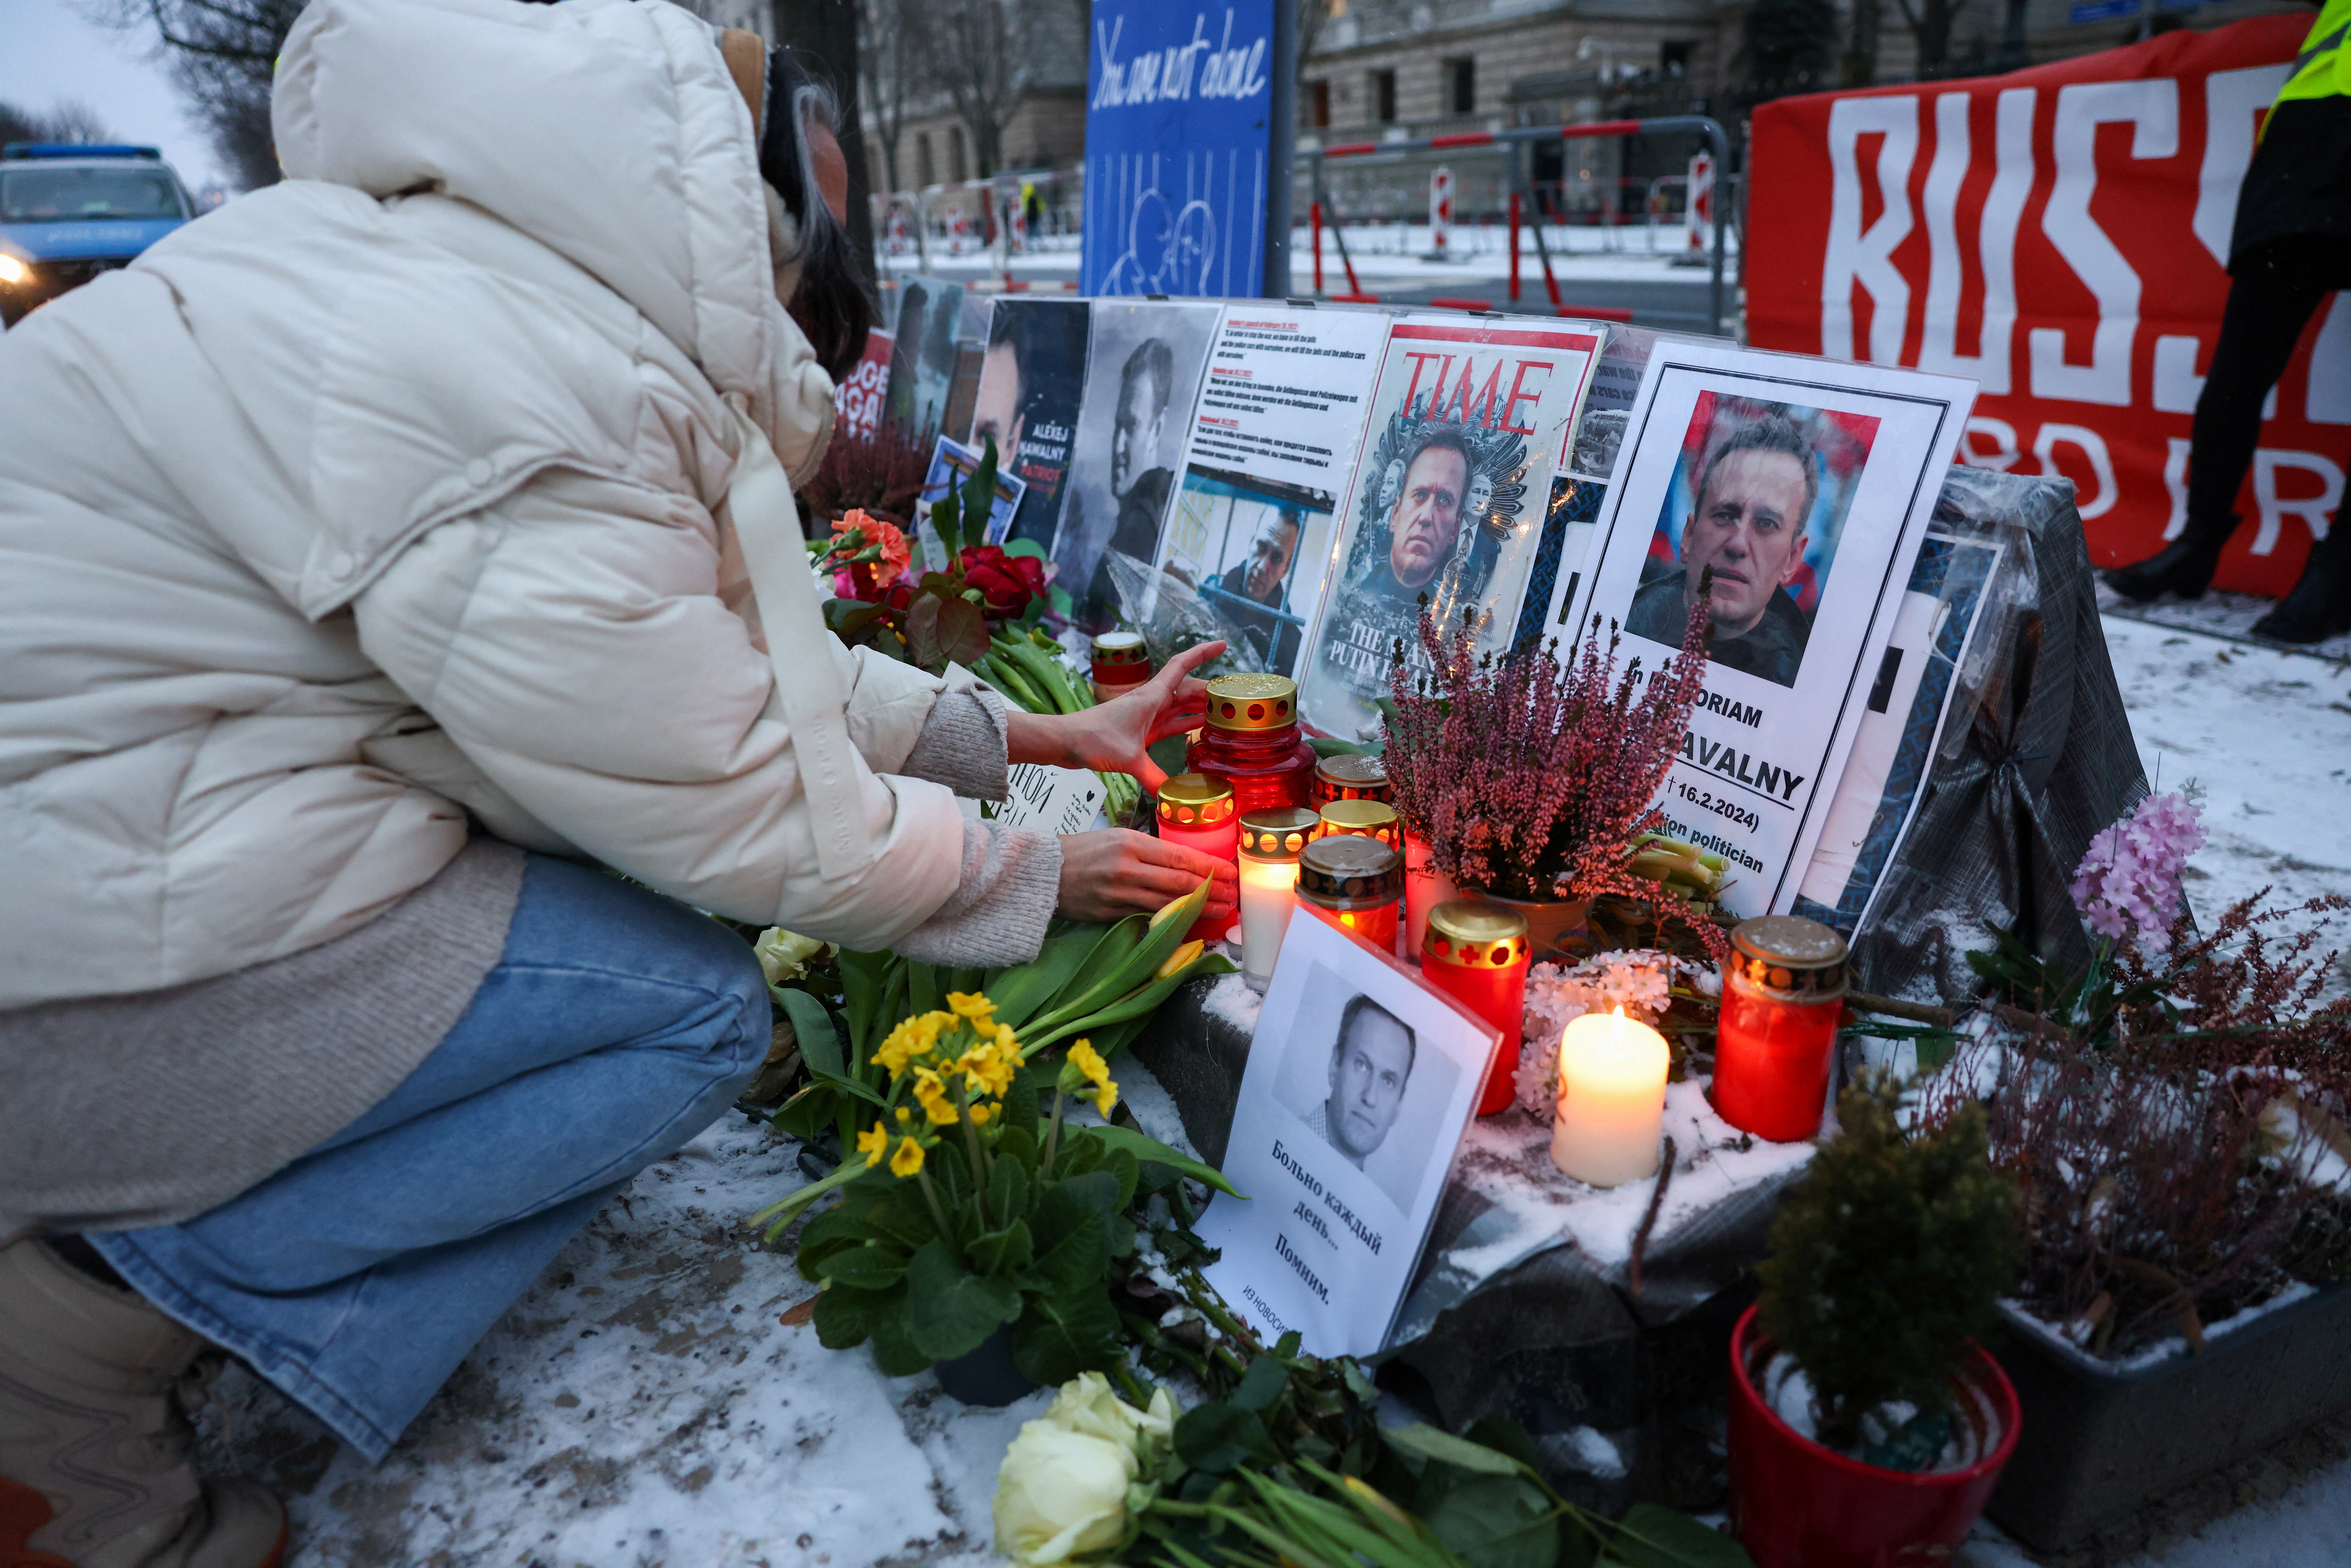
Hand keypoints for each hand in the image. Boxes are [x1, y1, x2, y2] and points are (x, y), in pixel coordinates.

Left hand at [1004, 641, 1223, 793]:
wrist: (1065, 741)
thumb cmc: (1092, 739)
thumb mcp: (1127, 759)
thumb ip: (1153, 777)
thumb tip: (1173, 797)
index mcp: (1151, 696)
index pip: (1182, 665)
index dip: (1203, 653)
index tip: (1222, 644)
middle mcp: (1151, 702)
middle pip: (1187, 689)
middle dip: (1211, 691)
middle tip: (1235, 699)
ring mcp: (1146, 716)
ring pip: (1180, 706)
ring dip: (1200, 708)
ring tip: (1224, 714)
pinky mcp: (1140, 731)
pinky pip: (1170, 724)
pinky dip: (1185, 726)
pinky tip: (1199, 731)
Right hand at [1056, 829, 1237, 925]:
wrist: (1044, 871)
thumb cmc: (1083, 851)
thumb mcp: (1117, 838)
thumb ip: (1149, 851)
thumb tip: (1185, 863)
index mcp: (1131, 843)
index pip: (1180, 856)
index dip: (1210, 867)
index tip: (1231, 873)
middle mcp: (1127, 867)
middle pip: (1179, 881)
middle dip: (1211, 890)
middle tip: (1234, 895)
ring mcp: (1118, 894)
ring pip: (1167, 903)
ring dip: (1198, 908)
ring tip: (1220, 909)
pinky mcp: (1110, 914)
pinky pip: (1147, 917)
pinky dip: (1171, 919)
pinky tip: (1188, 920)